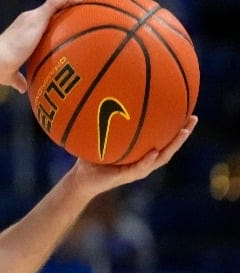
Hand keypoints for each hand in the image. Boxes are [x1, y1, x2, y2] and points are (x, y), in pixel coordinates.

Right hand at [0, 0, 92, 92]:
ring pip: (56, 0)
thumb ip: (18, 79)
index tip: (71, 13)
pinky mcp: (35, 18)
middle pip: (53, 6)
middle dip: (69, 1)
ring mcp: (32, 17)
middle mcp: (28, 19)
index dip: (58, 14)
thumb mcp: (11, 74)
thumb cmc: (0, 69)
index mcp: (24, 29)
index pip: (45, 18)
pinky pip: (55, 3)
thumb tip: (22, 88)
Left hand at [69, 115, 197, 198]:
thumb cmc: (90, 156)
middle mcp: (143, 161)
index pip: (162, 140)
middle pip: (169, 148)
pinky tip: (153, 151)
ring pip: (160, 158)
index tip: (187, 112)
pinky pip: (139, 168)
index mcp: (141, 153)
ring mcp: (136, 170)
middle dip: (182, 134)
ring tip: (183, 132)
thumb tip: (103, 93)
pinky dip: (147, 160)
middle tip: (193, 118)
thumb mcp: (97, 135)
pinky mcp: (125, 177)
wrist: (80, 179)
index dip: (175, 128)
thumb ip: (102, 119)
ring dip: (172, 146)